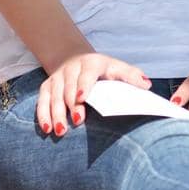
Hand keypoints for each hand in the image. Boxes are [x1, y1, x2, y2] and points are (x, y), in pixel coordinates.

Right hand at [36, 52, 151, 135]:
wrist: (77, 59)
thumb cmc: (103, 70)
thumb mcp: (118, 68)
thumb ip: (131, 75)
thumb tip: (146, 86)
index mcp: (92, 63)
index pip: (87, 74)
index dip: (84, 86)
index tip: (81, 99)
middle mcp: (72, 68)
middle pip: (69, 87)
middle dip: (72, 105)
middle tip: (77, 121)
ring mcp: (58, 77)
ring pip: (54, 95)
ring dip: (57, 113)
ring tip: (61, 130)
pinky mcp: (47, 86)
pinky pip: (41, 100)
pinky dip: (43, 114)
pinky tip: (47, 128)